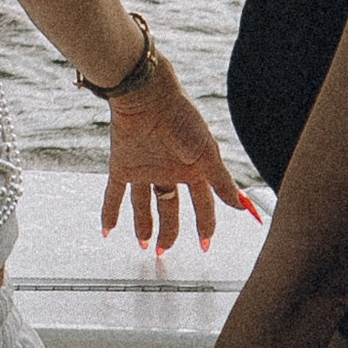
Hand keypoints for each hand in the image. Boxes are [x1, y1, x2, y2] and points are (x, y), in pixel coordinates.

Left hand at [101, 58, 257, 252]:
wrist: (147, 95)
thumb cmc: (182, 119)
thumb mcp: (207, 153)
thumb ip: (221, 182)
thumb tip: (241, 207)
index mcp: (193, 169)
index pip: (202, 205)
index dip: (206, 225)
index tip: (206, 245)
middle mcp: (168, 172)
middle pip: (171, 208)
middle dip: (170, 231)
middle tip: (166, 251)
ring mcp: (145, 169)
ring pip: (144, 205)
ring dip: (144, 225)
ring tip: (145, 245)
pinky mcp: (122, 165)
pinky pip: (114, 194)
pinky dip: (109, 212)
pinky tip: (106, 231)